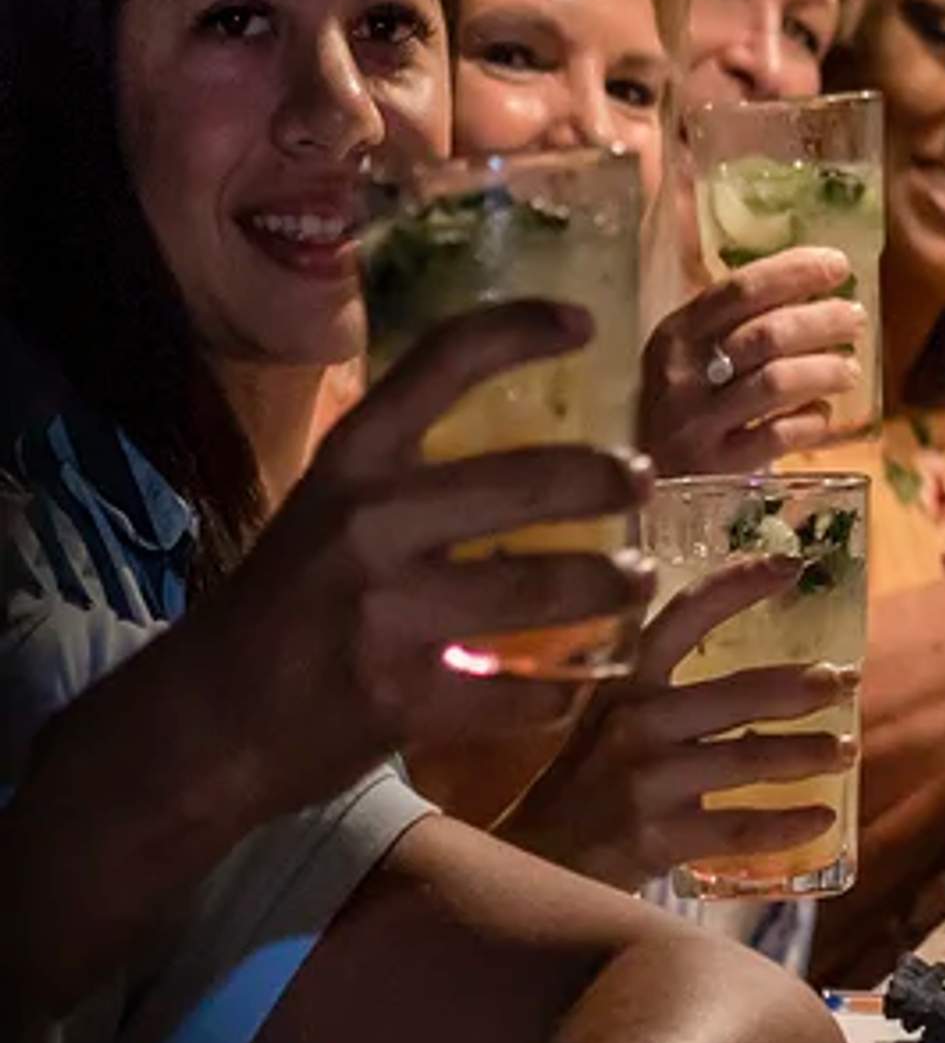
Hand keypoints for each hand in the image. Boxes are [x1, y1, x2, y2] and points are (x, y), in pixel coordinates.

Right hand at [193, 301, 650, 806]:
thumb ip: (410, 476)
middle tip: (643, 482)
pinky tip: (571, 684)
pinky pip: (525, 691)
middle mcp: (368, 523)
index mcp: (350, 463)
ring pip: (549, 587)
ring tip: (637, 580)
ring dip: (614, 585)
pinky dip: (561, 691)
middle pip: (533, 482)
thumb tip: (533, 443)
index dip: (521, 330)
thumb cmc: (283, 604)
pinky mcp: (403, 697)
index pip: (442, 363)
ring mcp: (386, 612)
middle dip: (610, 481)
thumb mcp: (327, 510)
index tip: (586, 321)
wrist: (202, 721)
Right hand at [493, 553, 854, 890]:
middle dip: (804, 686)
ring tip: (846, 750)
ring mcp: (643, 780)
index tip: (792, 563)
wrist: (533, 866)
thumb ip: (668, 691)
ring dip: (810, 753)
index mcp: (623, 682)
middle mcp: (633, 722)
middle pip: (739, 692)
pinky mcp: (654, 837)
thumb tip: (772, 672)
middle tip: (847, 680)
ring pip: (750, 757)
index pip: (683, 616)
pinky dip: (788, 823)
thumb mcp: (611, 719)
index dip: (738, 585)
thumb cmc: (587, 784)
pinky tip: (822, 818)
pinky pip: (740, 826)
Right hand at [638, 247, 865, 474]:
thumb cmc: (688, 403)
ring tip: (849, 369)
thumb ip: (740, 320)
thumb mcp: (694, 354)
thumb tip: (815, 281)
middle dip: (823, 321)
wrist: (647, 478)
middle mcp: (681, 375)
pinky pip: (779, 435)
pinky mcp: (717, 467)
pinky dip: (811, 421)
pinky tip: (822, 414)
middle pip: (767, 334)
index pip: (740, 289)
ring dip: (825, 369)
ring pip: (777, 382)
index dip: (794, 271)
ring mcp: (697, 423)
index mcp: (677, 334)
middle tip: (855, 318)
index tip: (838, 264)